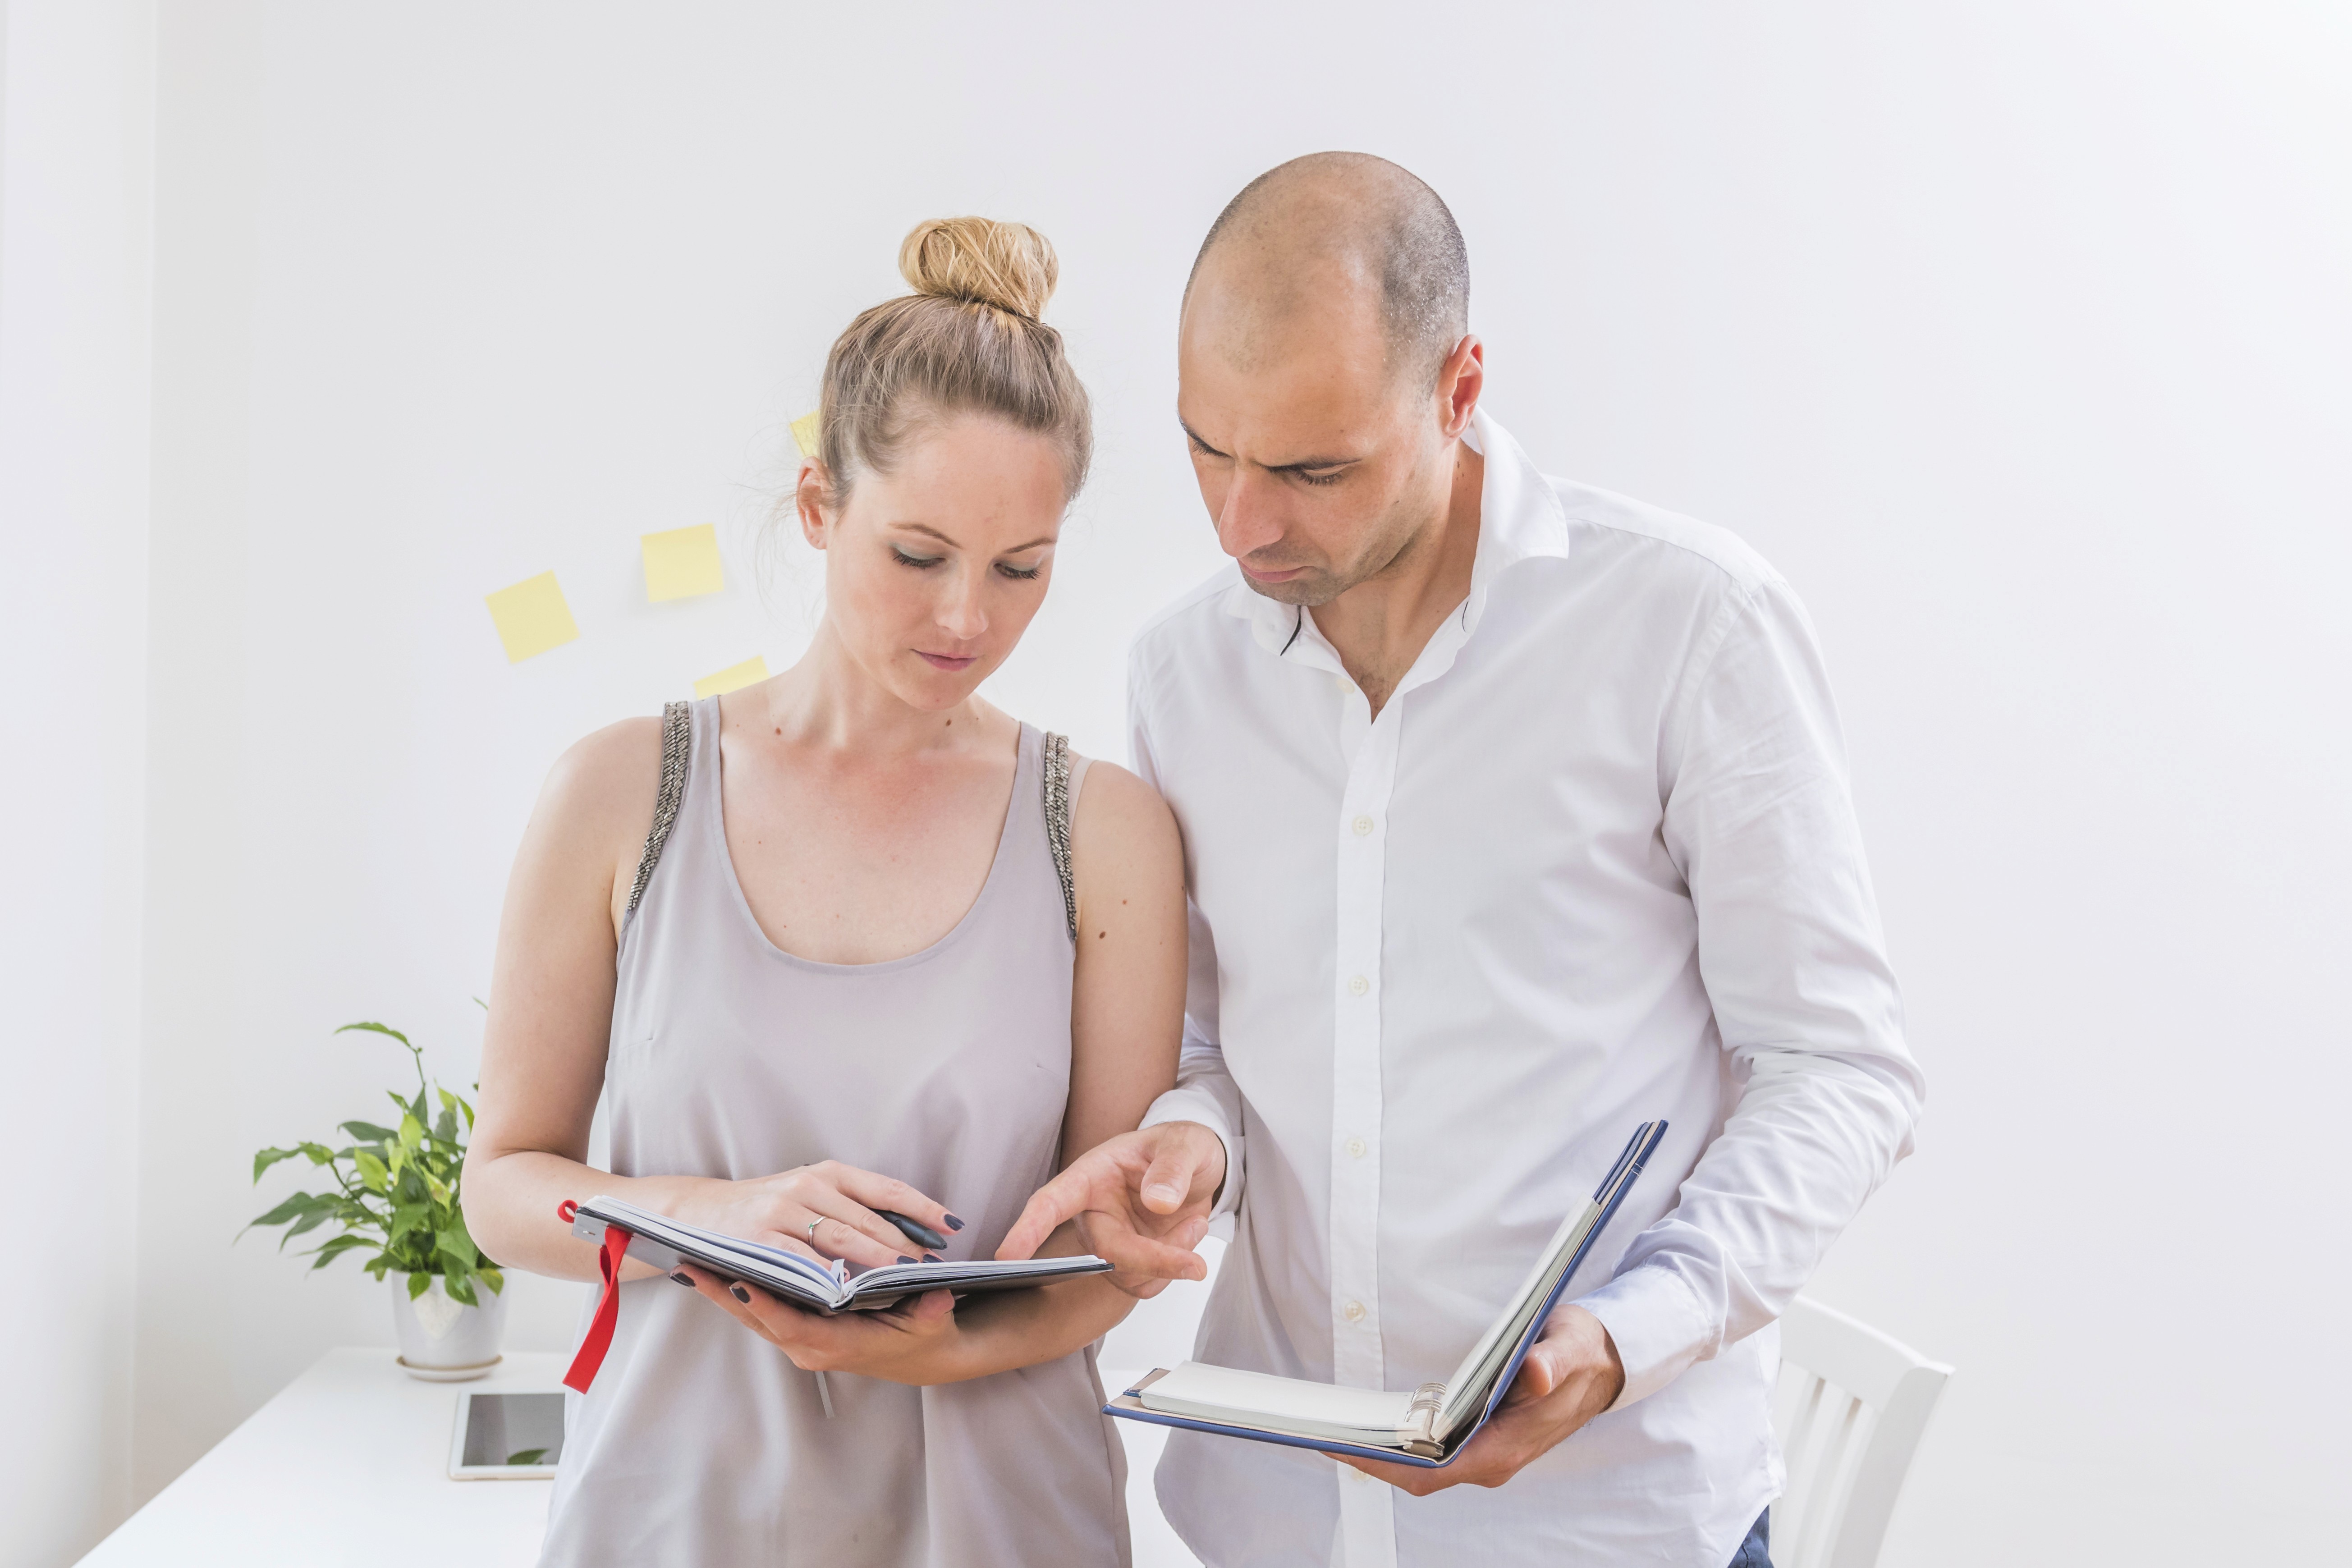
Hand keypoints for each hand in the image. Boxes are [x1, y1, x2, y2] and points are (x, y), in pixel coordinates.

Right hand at [670, 1160, 958, 1271]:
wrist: (697, 1212)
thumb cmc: (767, 1207)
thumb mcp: (812, 1194)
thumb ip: (854, 1208)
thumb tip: (910, 1231)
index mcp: (828, 1173)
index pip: (886, 1189)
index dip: (921, 1207)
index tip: (953, 1226)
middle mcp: (808, 1184)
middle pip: (869, 1217)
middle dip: (904, 1244)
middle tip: (935, 1265)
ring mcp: (781, 1210)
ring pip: (840, 1238)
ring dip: (875, 1260)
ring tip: (905, 1278)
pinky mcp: (759, 1239)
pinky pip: (800, 1261)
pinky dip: (825, 1276)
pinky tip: (848, 1292)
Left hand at [677, 1266, 964, 1382]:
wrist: (922, 1356)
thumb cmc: (924, 1336)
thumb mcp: (931, 1325)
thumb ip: (930, 1313)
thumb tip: (936, 1298)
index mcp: (836, 1346)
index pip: (791, 1325)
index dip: (764, 1305)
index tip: (735, 1283)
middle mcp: (811, 1346)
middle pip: (759, 1319)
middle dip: (724, 1293)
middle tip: (691, 1265)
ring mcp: (801, 1338)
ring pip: (754, 1314)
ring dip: (722, 1290)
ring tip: (690, 1261)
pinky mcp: (798, 1326)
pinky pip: (762, 1307)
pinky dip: (738, 1290)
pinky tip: (718, 1266)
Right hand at [995, 1123, 1224, 1297]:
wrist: (1198, 1168)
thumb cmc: (1179, 1147)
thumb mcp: (1185, 1144)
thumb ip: (1173, 1168)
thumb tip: (1158, 1200)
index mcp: (1091, 1176)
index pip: (1051, 1203)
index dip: (1028, 1230)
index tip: (1007, 1259)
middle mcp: (1092, 1213)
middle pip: (1103, 1252)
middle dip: (1150, 1260)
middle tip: (1196, 1265)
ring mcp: (1110, 1240)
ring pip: (1127, 1275)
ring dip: (1170, 1259)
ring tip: (1193, 1222)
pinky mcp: (1129, 1261)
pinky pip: (1144, 1284)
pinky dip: (1175, 1269)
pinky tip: (1187, 1236)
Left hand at [1330, 1306, 1624, 1495]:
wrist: (1605, 1364)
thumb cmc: (1583, 1351)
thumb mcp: (1572, 1344)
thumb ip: (1554, 1361)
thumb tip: (1535, 1372)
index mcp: (1509, 1445)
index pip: (1436, 1469)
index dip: (1388, 1463)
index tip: (1345, 1445)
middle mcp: (1494, 1459)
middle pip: (1420, 1476)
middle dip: (1370, 1460)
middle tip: (1323, 1432)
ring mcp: (1488, 1453)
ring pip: (1424, 1468)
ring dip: (1381, 1454)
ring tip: (1336, 1427)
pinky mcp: (1483, 1440)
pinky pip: (1433, 1453)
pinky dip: (1400, 1444)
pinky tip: (1373, 1422)